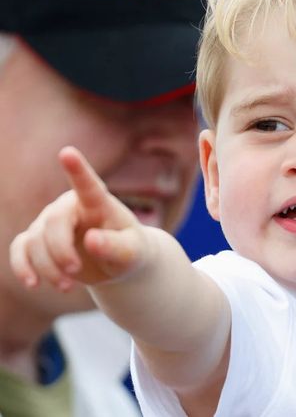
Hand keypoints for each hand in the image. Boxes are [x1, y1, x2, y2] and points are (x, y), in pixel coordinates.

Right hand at [9, 146, 152, 289]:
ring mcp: (50, 221)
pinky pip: (20, 249)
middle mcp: (70, 206)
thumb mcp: (133, 253)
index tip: (67, 152)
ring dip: (47, 267)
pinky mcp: (37, 239)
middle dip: (60, 251)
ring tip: (67, 286)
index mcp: (99, 202)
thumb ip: (116, 247)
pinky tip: (32, 283)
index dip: (77, 169)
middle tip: (75, 271)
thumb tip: (91, 239)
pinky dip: (22, 267)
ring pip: (35, 241)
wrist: (117, 262)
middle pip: (53, 223)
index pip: (87, 184)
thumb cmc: (130, 251)